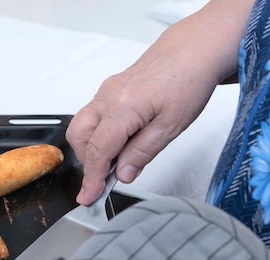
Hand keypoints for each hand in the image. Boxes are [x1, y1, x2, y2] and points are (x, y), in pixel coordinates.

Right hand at [66, 55, 216, 204]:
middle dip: (89, 161)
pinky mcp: (108, 90)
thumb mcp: (171, 127)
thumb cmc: (187, 82)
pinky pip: (91, 116)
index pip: (97, 151)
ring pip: (81, 127)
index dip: (92, 178)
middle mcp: (107, 98)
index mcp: (122, 108)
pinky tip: (120, 141)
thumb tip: (123, 174)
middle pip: (79, 138)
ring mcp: (104, 92)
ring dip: (92, 148)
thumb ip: (142, 153)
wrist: (190, 52)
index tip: (88, 197)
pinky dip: (98, 134)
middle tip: (108, 176)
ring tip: (118, 157)